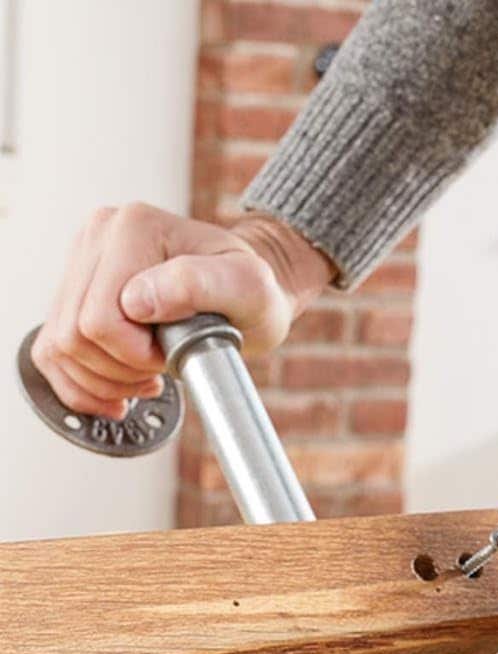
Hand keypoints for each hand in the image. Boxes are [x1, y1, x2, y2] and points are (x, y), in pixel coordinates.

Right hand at [30, 204, 333, 418]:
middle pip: (73, 335)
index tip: (176, 351)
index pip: (100, 319)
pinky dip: (83, 383)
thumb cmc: (255, 292)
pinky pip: (52, 351)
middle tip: (163, 364)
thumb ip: (197, 285)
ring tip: (147, 375)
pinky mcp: (75, 292)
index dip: (137, 355)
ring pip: (58, 347)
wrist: (251, 293)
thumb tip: (136, 301)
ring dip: (102, 379)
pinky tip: (119, 391)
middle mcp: (99, 236)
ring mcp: (82, 262)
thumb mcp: (248, 287)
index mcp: (134, 228)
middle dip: (120, 369)